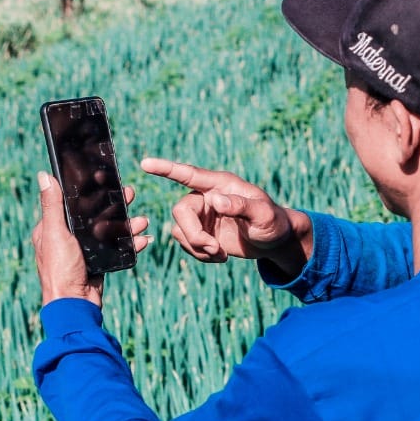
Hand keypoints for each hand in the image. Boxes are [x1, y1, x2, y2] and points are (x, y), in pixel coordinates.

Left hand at [31, 172, 150, 306]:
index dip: (90, 191)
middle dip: (115, 205)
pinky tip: (142, 239)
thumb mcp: (55, 233)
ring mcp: (85, 250)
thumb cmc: (59, 269)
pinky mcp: (99, 261)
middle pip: (95, 214)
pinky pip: (118, 248)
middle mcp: (69, 237)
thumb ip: (52, 206)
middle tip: (131, 194)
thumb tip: (43, 176)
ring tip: (142, 221)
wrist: (75, 304)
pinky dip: (131, 243)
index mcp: (53, 228)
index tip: (106, 179)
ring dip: (128, 224)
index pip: (72, 202)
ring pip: (110, 230)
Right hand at [140, 157, 310, 275]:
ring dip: (198, 248)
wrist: (274, 241)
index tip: (145, 163)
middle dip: (193, 235)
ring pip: (180, 231)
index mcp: (221, 184)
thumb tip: (216, 200)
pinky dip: (200, 255)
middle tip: (214, 249)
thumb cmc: (273, 222)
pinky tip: (219, 257)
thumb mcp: (264, 215)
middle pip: (181, 212)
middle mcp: (207, 196)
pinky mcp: (200, 233)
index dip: (167, 169)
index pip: (189, 174)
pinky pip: (186, 244)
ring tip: (221, 255)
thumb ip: (241, 206)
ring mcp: (202, 216)